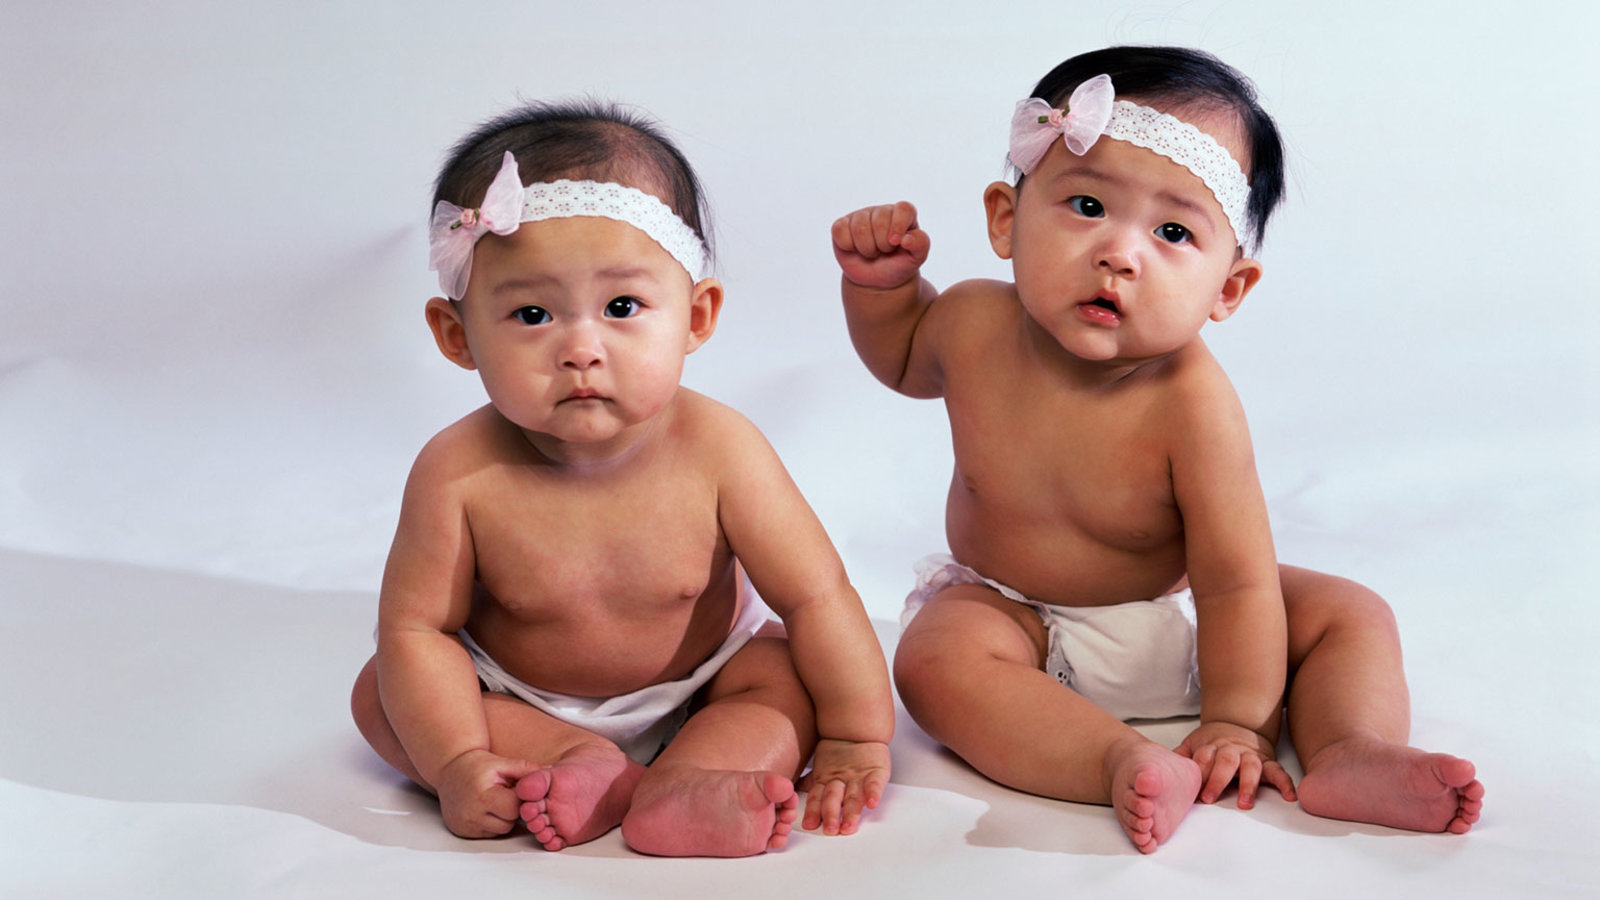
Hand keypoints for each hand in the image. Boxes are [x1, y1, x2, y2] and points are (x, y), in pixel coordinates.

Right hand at [435, 747, 539, 837]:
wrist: (449, 769)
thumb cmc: (478, 765)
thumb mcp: (503, 763)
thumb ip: (528, 769)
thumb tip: (552, 772)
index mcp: (482, 795)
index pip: (515, 808)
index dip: (522, 800)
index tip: (520, 791)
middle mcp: (471, 814)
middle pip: (508, 823)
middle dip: (513, 811)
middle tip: (507, 795)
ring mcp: (465, 825)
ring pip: (500, 831)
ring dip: (503, 819)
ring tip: (497, 801)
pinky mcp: (461, 832)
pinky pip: (488, 834)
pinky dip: (491, 824)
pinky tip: (487, 809)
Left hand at [797, 738, 890, 834]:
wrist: (858, 728)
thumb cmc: (839, 752)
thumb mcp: (821, 766)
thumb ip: (810, 781)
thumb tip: (793, 792)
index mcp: (826, 780)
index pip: (817, 797)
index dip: (813, 810)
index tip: (810, 825)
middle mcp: (841, 780)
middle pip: (834, 798)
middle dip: (831, 814)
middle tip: (829, 829)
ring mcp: (858, 777)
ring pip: (853, 796)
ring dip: (850, 811)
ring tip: (848, 826)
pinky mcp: (875, 772)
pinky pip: (875, 784)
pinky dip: (873, 794)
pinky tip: (872, 804)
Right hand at [831, 202, 930, 289]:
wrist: (878, 280)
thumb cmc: (899, 264)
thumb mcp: (917, 257)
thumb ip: (920, 244)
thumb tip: (906, 239)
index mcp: (903, 214)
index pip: (903, 209)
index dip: (899, 226)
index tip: (896, 243)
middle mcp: (882, 211)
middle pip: (879, 220)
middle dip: (882, 244)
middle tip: (884, 252)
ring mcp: (861, 216)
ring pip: (859, 227)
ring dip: (866, 248)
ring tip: (871, 253)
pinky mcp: (842, 225)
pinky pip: (840, 230)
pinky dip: (847, 245)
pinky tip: (854, 249)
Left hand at [1174, 721, 1295, 808]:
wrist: (1236, 725)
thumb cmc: (1212, 743)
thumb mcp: (1193, 744)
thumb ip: (1181, 756)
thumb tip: (1157, 768)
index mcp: (1212, 746)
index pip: (1203, 758)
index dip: (1198, 773)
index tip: (1192, 792)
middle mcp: (1232, 750)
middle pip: (1225, 761)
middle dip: (1217, 780)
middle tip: (1209, 797)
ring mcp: (1251, 755)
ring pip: (1251, 766)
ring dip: (1248, 785)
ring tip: (1245, 803)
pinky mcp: (1267, 761)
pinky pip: (1278, 771)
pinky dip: (1285, 783)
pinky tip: (1289, 797)